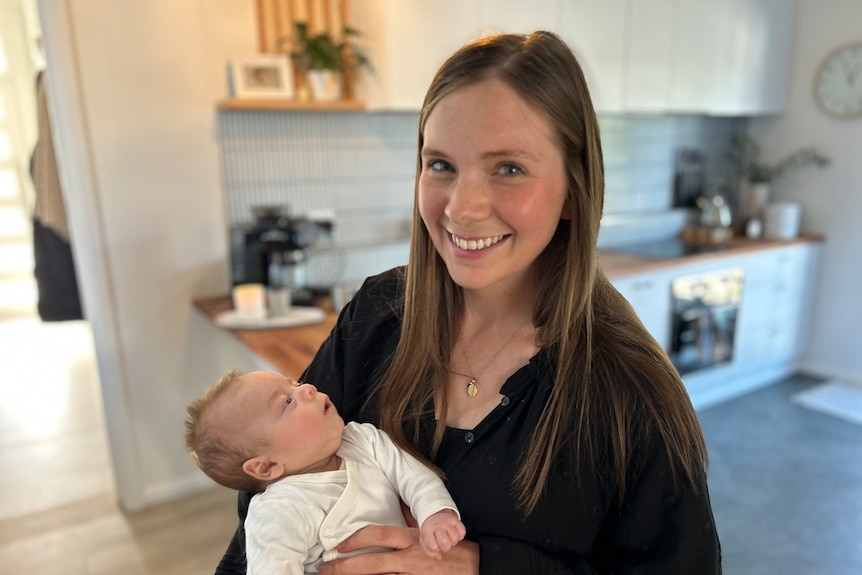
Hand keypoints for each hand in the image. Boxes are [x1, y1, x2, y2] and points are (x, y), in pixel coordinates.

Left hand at [319, 525, 478, 574]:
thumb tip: (401, 506)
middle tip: (326, 568)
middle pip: (373, 563)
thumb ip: (416, 520)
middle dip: (346, 566)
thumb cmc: (457, 549)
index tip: (340, 544)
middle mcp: (412, 559)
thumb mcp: (436, 528)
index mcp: (414, 539)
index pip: (380, 535)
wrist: (480, 569)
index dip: (357, 539)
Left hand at [419, 509, 465, 557]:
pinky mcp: (456, 520)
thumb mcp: (424, 540)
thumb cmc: (430, 530)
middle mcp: (438, 525)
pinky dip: (460, 535)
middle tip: (442, 542)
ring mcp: (447, 522)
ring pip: (455, 538)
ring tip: (448, 537)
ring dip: (453, 541)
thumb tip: (439, 557)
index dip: (435, 549)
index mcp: (427, 530)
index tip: (433, 543)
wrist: (433, 514)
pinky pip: (462, 532)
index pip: (433, 547)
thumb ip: (429, 551)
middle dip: (445, 547)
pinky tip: (454, 533)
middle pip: (445, 544)